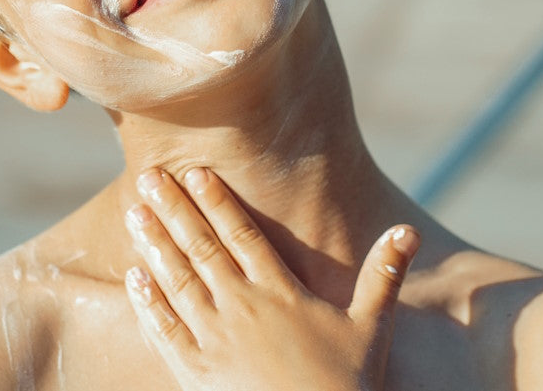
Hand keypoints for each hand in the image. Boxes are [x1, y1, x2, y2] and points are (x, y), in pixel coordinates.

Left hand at [123, 167, 419, 390]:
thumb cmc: (347, 386)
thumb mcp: (372, 327)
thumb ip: (384, 275)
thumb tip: (409, 231)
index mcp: (281, 292)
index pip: (244, 235)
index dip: (219, 201)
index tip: (196, 172)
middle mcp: (243, 308)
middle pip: (202, 248)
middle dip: (174, 209)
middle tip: (150, 175)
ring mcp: (215, 339)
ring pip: (177, 281)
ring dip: (154, 244)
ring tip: (135, 212)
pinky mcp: (197, 372)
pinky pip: (165, 330)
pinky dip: (147, 302)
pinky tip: (133, 277)